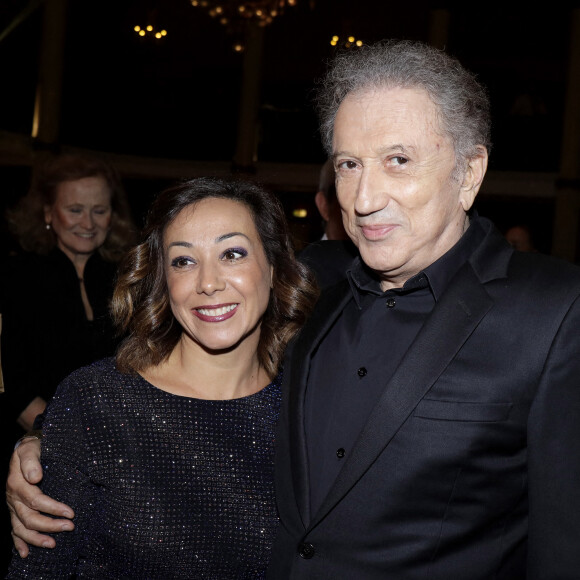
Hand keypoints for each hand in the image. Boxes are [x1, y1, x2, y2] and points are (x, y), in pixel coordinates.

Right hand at [6, 437, 74, 556]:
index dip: (53, 508)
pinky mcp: (14, 510)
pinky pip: (14, 529)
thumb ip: (31, 461)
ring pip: (21, 528)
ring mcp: (13, 506)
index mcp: (17, 483)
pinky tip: (26, 553)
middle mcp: (13, 497)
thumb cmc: (32, 446)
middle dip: (49, 525)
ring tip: (53, 544)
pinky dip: (19, 542)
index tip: (70, 512)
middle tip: (69, 527)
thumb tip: (35, 477)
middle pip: (29, 518)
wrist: (25, 447)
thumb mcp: (30, 448)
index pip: (35, 501)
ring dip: (37, 538)